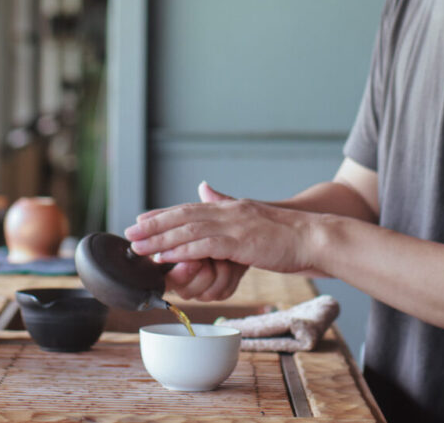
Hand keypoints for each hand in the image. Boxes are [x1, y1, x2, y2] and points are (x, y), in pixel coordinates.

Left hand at [125, 181, 314, 278]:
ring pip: (188, 230)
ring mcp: (234, 225)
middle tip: (129, 232)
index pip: (189, 208)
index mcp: (231, 208)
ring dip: (160, 238)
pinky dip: (181, 250)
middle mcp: (229, 212)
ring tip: (139, 246)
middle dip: (154, 224)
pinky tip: (165, 255)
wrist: (314, 238)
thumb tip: (206, 189)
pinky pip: (204, 245)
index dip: (163, 214)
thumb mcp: (253, 216)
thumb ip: (227, 205)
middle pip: (183, 216)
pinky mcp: (240, 242)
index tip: (141, 219)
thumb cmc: (287, 235)